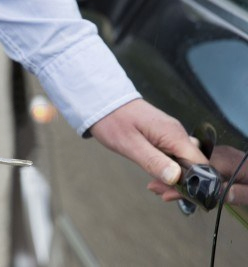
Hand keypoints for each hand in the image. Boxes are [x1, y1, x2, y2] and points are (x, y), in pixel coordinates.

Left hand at [90, 99, 207, 184]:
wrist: (104, 102)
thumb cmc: (113, 121)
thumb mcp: (130, 145)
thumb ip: (153, 161)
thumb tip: (175, 178)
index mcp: (173, 134)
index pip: (200, 163)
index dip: (194, 182)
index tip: (175, 193)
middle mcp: (177, 134)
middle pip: (194, 165)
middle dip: (182, 183)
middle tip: (160, 193)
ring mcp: (171, 135)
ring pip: (184, 162)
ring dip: (173, 178)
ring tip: (154, 187)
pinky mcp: (164, 137)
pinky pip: (173, 156)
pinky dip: (167, 169)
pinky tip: (155, 176)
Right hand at [149, 145, 247, 205]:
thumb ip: (237, 193)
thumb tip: (219, 193)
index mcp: (227, 161)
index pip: (198, 169)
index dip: (181, 179)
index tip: (166, 188)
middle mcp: (219, 156)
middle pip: (190, 166)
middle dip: (172, 178)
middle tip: (154, 188)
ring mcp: (218, 157)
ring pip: (191, 166)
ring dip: (176, 177)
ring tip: (158, 188)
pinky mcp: (218, 161)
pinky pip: (197, 167)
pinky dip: (185, 175)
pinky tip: (175, 183)